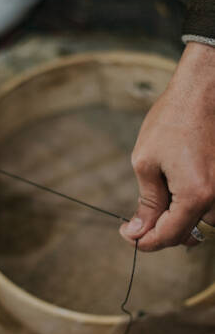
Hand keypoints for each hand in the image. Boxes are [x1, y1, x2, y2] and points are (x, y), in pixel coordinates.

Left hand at [120, 42, 214, 250]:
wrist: (202, 92)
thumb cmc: (172, 121)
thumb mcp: (146, 162)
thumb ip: (146, 202)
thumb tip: (138, 232)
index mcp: (196, 196)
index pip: (168, 236)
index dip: (144, 242)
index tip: (127, 236)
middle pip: (186, 235)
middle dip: (158, 232)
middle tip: (136, 220)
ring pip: (200, 224)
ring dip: (176, 221)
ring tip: (157, 200)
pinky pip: (209, 208)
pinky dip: (189, 208)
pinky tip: (173, 191)